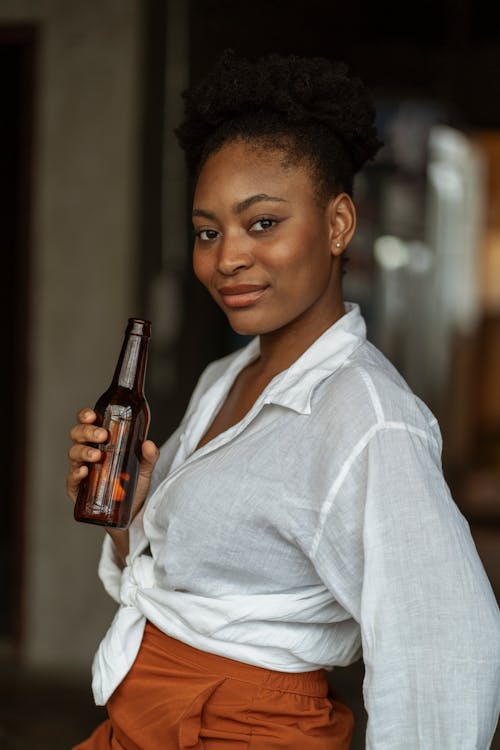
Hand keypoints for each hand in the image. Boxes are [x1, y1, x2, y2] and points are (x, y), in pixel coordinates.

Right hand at [67, 407, 158, 558]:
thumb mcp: (144, 469)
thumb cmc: (133, 486)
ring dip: (84, 451)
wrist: (131, 515)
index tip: (92, 415)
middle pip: (77, 435)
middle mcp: (87, 454)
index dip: (85, 416)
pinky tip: (84, 471)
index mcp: (100, 443)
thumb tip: (149, 444)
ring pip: (74, 454)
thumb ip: (149, 456)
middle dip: (87, 432)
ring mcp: (81, 471)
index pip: (87, 423)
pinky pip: (72, 480)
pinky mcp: (78, 490)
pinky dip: (76, 473)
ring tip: (97, 456)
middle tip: (102, 436)